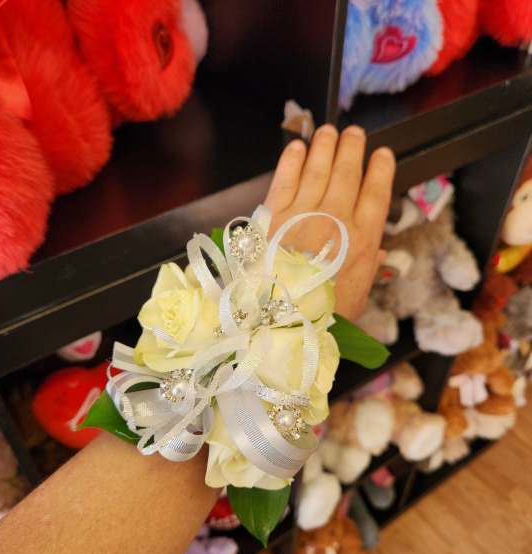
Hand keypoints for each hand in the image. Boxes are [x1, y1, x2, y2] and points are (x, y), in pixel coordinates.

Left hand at [264, 125, 395, 319]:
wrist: (279, 319)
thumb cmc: (323, 312)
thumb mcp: (357, 294)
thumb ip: (369, 266)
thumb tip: (379, 250)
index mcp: (361, 240)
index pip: (376, 193)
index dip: (380, 170)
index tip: (383, 154)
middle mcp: (335, 219)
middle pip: (347, 173)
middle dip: (352, 149)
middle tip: (353, 134)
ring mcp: (302, 214)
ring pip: (318, 169)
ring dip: (324, 146)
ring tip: (328, 132)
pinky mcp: (273, 215)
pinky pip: (285, 179)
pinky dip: (292, 160)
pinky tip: (297, 147)